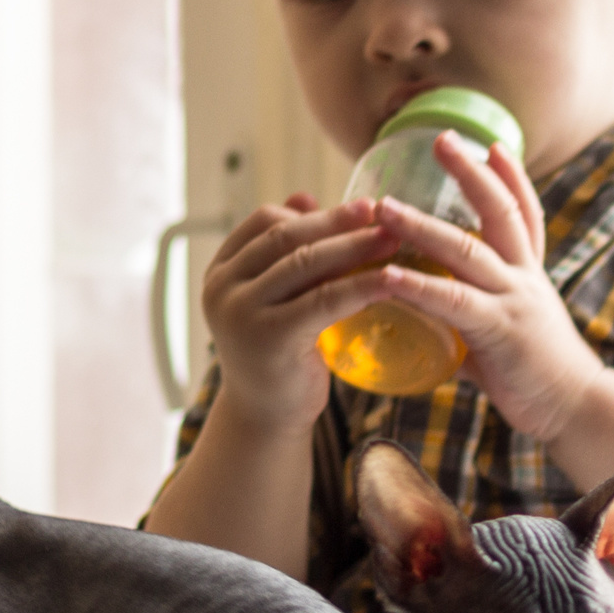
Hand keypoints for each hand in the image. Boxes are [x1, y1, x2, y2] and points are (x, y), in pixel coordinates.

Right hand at [199, 193, 398, 433]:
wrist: (267, 416)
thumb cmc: (280, 352)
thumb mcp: (277, 296)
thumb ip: (286, 253)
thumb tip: (306, 196)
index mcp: (221, 271)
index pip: (264, 221)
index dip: (312, 212)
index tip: (359, 207)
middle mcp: (221, 288)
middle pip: (286, 236)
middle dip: (338, 222)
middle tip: (382, 211)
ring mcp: (240, 312)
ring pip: (305, 263)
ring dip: (354, 247)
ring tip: (392, 240)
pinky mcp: (270, 338)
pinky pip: (324, 300)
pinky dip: (361, 285)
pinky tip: (391, 280)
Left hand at [367, 136, 605, 440]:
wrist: (574, 407)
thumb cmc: (537, 375)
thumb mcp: (506, 334)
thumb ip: (469, 322)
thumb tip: (430, 325)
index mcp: (529, 274)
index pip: (524, 214)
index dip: (511, 177)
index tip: (494, 144)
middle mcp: (525, 278)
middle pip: (501, 211)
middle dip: (471, 173)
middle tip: (442, 138)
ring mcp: (515, 300)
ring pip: (467, 250)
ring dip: (422, 225)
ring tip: (385, 207)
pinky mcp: (500, 330)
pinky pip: (454, 302)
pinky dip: (419, 287)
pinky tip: (387, 276)